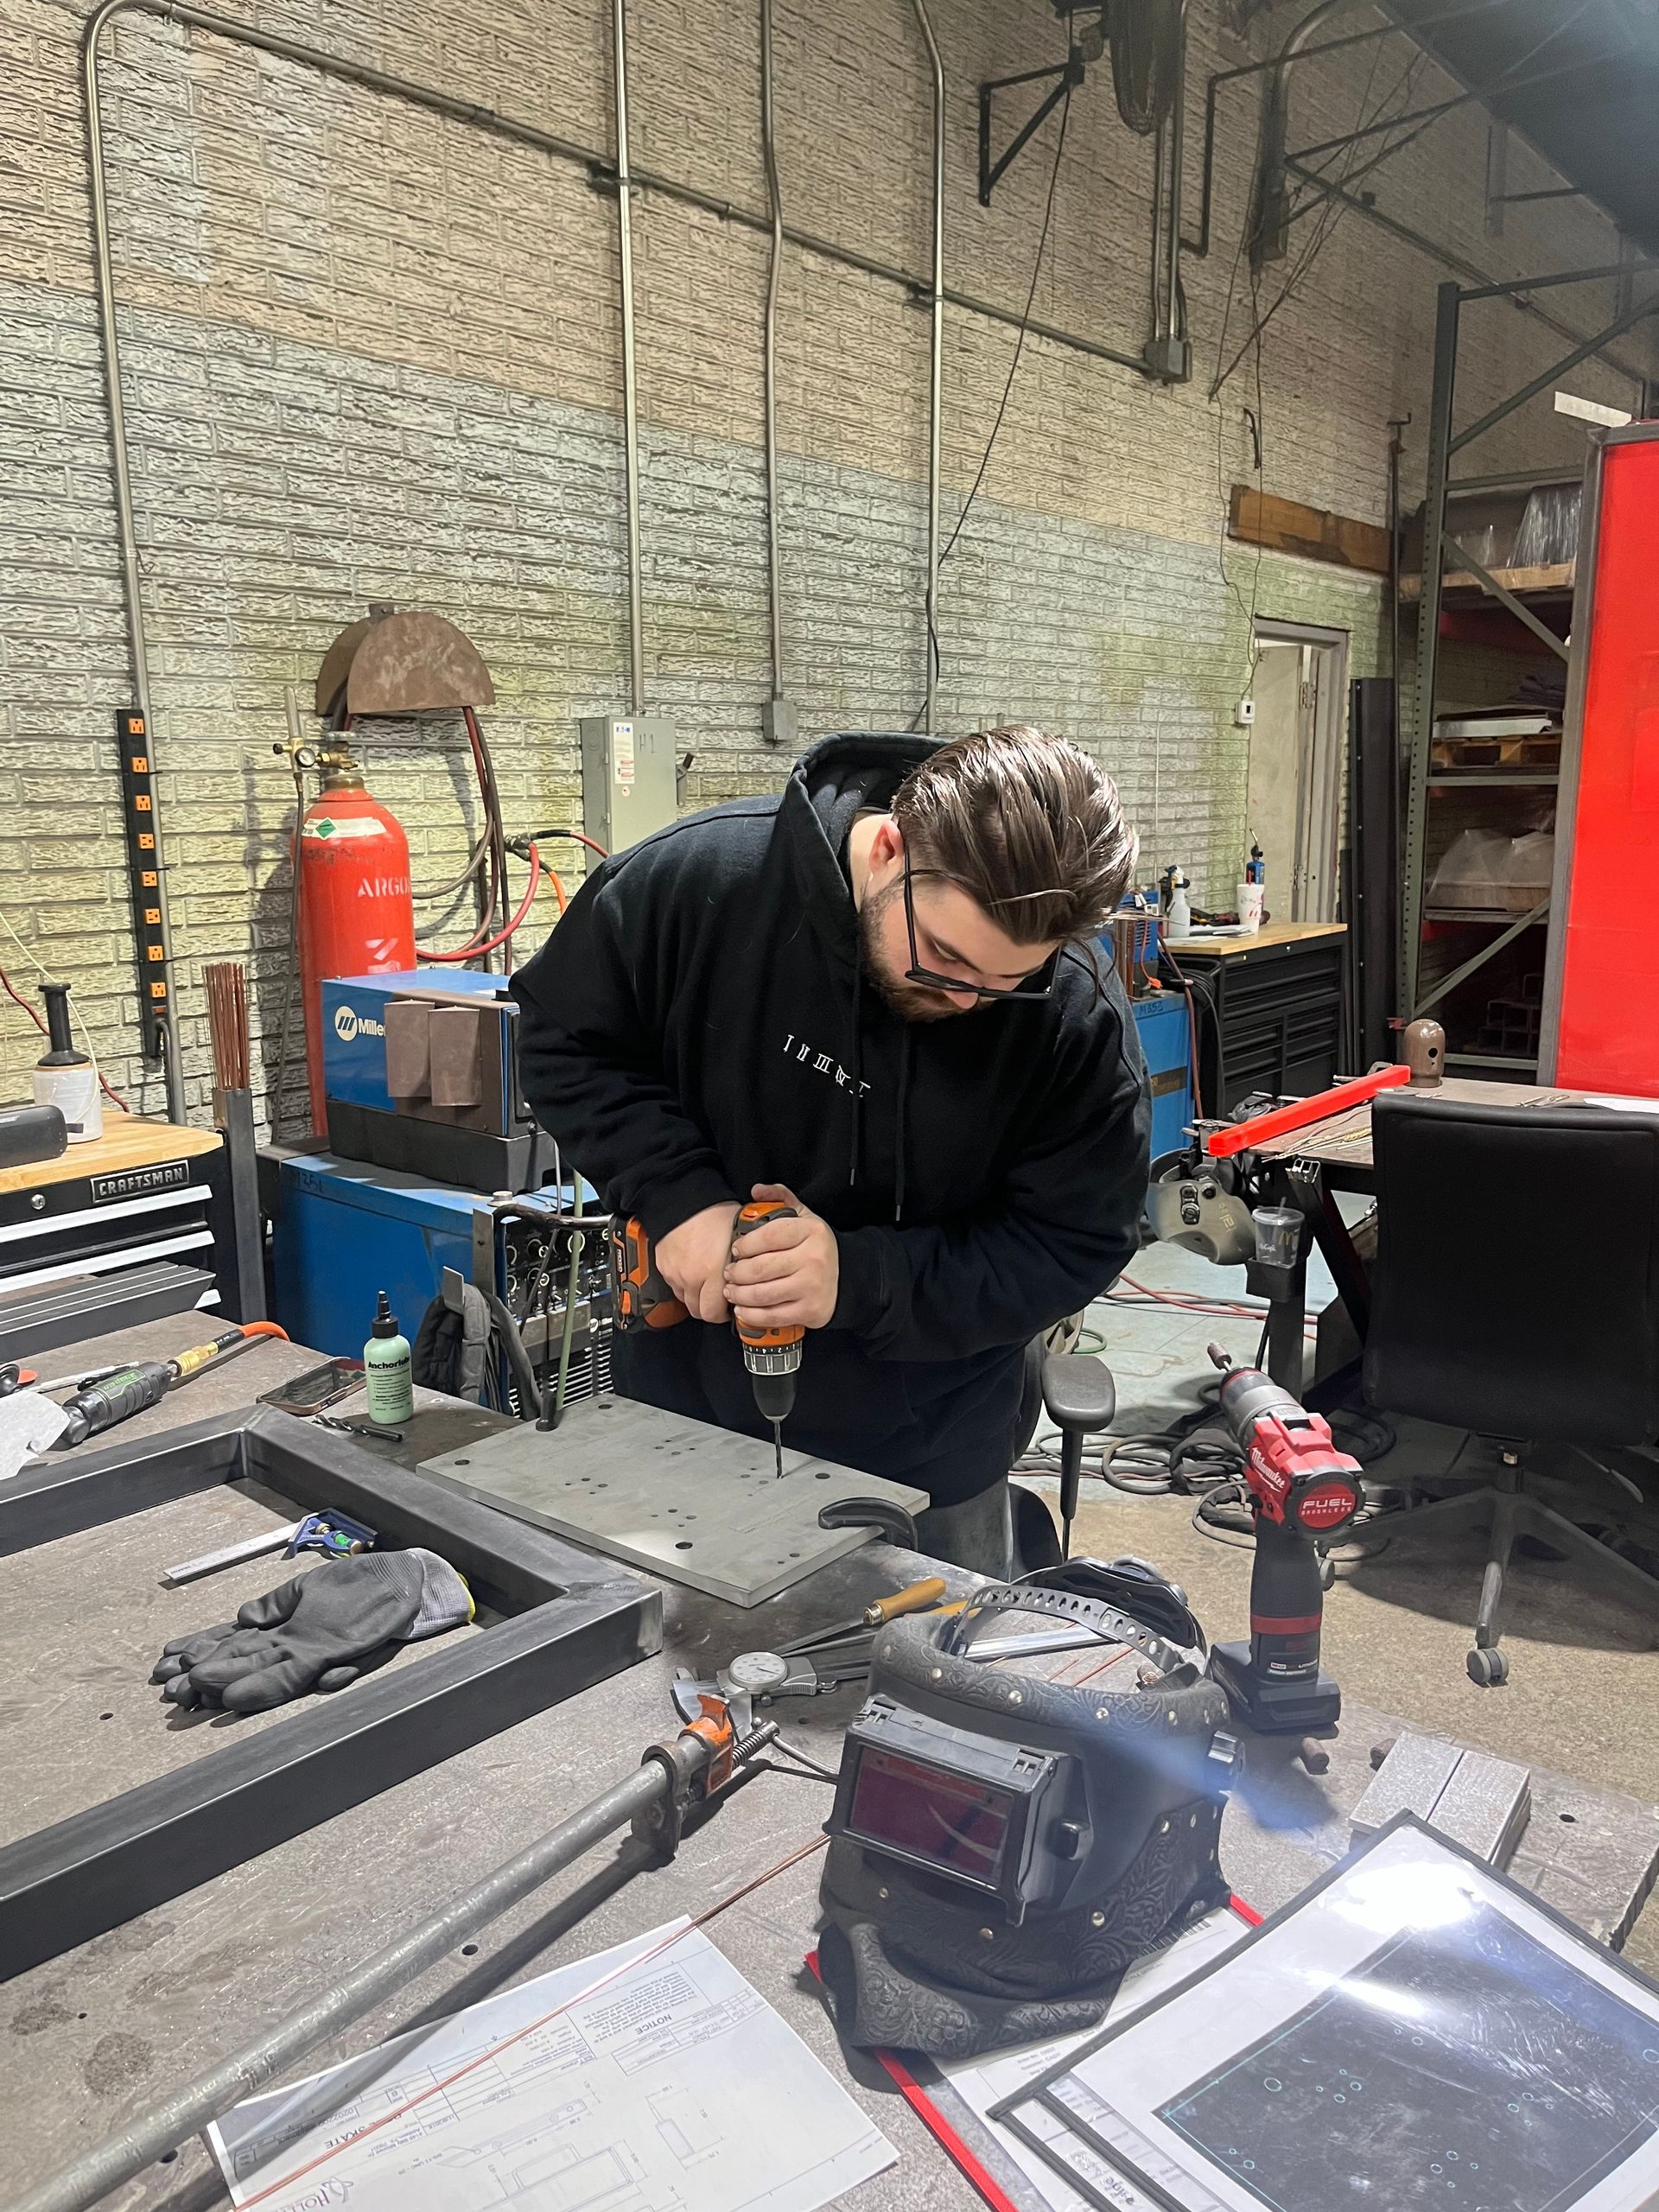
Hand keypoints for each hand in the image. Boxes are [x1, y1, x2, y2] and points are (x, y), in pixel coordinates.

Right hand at [654, 1201, 741, 1322]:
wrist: (683, 1198)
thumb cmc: (714, 1212)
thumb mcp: (742, 1236)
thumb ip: (748, 1261)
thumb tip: (758, 1276)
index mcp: (713, 1272)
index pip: (717, 1313)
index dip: (727, 1312)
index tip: (734, 1304)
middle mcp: (692, 1278)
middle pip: (701, 1312)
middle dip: (712, 1310)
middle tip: (722, 1300)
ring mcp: (676, 1275)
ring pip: (687, 1302)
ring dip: (698, 1298)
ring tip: (708, 1285)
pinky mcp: (664, 1269)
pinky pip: (675, 1288)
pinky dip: (685, 1286)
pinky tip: (694, 1275)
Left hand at [724, 1182, 838, 1331]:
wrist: (847, 1278)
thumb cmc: (816, 1248)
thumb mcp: (804, 1217)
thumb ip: (780, 1198)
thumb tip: (757, 1190)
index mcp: (811, 1232)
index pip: (768, 1236)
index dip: (744, 1244)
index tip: (735, 1250)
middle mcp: (814, 1259)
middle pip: (759, 1268)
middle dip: (736, 1272)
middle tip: (729, 1273)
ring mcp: (812, 1287)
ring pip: (762, 1294)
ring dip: (738, 1295)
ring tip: (731, 1291)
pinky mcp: (810, 1310)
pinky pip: (771, 1315)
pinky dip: (751, 1314)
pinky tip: (742, 1309)